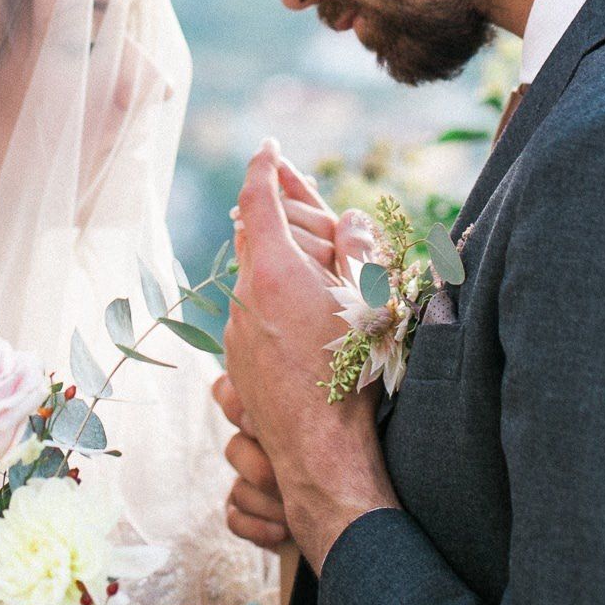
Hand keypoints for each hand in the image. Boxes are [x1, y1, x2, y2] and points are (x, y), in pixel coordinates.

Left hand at [224, 140, 398, 573]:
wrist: (322, 457)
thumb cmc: (352, 378)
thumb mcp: (369, 305)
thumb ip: (358, 254)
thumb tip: (351, 218)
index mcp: (274, 272)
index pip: (258, 199)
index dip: (265, 167)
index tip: (270, 148)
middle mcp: (244, 298)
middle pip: (253, 237)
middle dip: (276, 213)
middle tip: (297, 193)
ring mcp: (235, 335)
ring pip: (254, 281)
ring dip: (279, 265)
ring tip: (315, 270)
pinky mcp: (238, 365)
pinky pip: (253, 318)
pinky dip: (273, 304)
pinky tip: (303, 322)